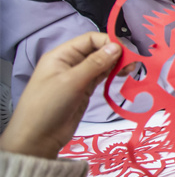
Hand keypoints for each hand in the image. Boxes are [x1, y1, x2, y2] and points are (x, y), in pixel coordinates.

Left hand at [1, 33, 124, 159]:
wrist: (38, 137)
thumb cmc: (48, 105)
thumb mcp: (71, 81)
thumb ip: (95, 63)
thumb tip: (116, 47)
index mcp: (62, 55)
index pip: (89, 39)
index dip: (108, 42)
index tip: (126, 52)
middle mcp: (70, 63)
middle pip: (97, 50)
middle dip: (115, 53)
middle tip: (133, 62)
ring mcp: (78, 77)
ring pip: (102, 63)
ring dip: (117, 64)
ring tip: (132, 69)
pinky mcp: (85, 90)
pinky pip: (102, 76)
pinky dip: (113, 74)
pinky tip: (123, 75)